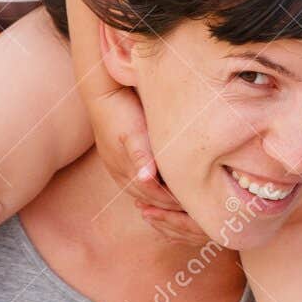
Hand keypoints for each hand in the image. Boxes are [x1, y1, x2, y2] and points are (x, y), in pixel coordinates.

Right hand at [88, 86, 207, 242]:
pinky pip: (137, 182)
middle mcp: (120, 174)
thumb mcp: (134, 131)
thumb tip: (145, 178)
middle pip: (150, 199)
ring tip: (188, 198)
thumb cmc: (123, 111)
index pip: (154, 196)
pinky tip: (168, 183)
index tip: (199, 203)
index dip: (176, 202)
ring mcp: (116, 169)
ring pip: (143, 193)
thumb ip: (141, 155)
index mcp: (126, 170)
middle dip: (172, 205)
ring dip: (163, 198)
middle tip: (199, 205)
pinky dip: (153, 187)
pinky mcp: (117, 161)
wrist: (102, 95)